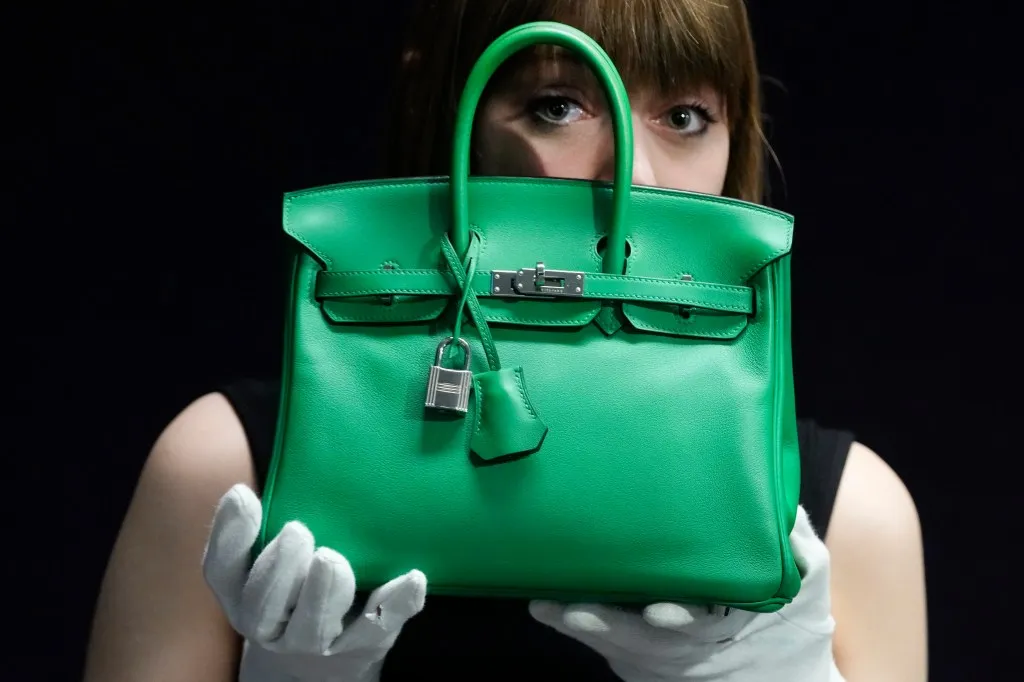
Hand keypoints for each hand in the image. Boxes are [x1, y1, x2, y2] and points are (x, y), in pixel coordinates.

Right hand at [202, 484, 425, 681]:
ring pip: (315, 626)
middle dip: (279, 570)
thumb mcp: (267, 557)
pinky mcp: (365, 644)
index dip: (230, 536)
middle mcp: (272, 625)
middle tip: (296, 531)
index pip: (223, 571)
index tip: (247, 496)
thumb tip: (242, 492)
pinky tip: (412, 578)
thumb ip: (257, 526)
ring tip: (331, 559)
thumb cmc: (294, 584)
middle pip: (264, 607)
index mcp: (243, 594)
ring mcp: (319, 641)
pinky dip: (396, 602)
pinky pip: (380, 627)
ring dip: (323, 592)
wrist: (323, 656)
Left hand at [529, 506, 843, 680]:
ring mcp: (666, 664)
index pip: (702, 627)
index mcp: (733, 628)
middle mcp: (694, 652)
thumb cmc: (795, 627)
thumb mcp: (807, 584)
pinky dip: (581, 632)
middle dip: (607, 627)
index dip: (678, 619)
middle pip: (645, 645)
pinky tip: (548, 606)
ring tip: (545, 604)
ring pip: (618, 651)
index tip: (657, 611)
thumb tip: (780, 495)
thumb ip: (795, 543)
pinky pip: (610, 651)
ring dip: (580, 628)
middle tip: (570, 609)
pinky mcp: (644, 666)